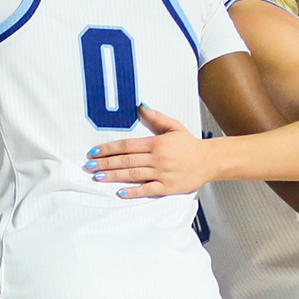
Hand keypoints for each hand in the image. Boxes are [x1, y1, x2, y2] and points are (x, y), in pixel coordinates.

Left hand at [85, 106, 213, 197]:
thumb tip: (140, 105)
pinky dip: (133, 191)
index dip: (109, 149)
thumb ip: (156, 117)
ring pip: (133, 175)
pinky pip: (147, 190)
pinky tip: (120, 192)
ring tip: (98, 177)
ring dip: (113, 176)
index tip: (95, 152)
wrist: (209, 161)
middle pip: (126, 161)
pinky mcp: (167, 187)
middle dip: (106, 163)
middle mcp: (157, 158)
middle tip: (89, 166)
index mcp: (156, 143)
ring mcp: (161, 173)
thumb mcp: (174, 126)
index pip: (127, 146)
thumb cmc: (190, 144)